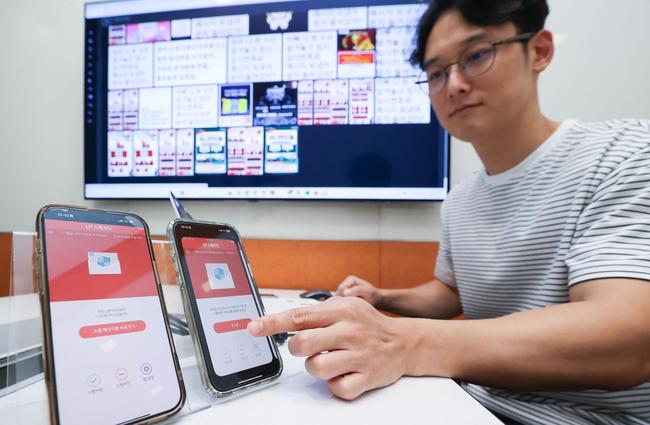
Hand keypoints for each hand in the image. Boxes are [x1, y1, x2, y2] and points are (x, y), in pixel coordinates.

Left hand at [248, 296, 408, 399]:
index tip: (253, 327)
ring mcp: (359, 356)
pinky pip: (336, 389)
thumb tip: (281, 320)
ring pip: (316, 368)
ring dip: (314, 366)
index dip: (273, 323)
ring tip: (326, 359)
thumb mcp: (346, 306)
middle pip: (303, 344)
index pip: (300, 315)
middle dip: (297, 348)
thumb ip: (317, 312)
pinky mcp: (367, 378)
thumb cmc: (368, 324)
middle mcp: (350, 331)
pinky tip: (341, 374)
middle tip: (306, 346)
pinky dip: (333, 385)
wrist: (404, 342)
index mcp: (342, 310)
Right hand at [335, 275, 382, 306]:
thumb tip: (345, 292)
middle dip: (345, 300)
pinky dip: (344, 305)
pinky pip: (340, 302)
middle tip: (355, 303)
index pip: (341, 288)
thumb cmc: (372, 294)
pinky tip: (351, 306)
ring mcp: (344, 290)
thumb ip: (356, 290)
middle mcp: (345, 284)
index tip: (355, 300)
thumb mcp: (367, 291)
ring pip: (338, 299)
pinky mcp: (344, 297)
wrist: (376, 299)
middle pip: (338, 294)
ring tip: (354, 304)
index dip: (345, 296)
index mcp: (350, 279)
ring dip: (344, 303)